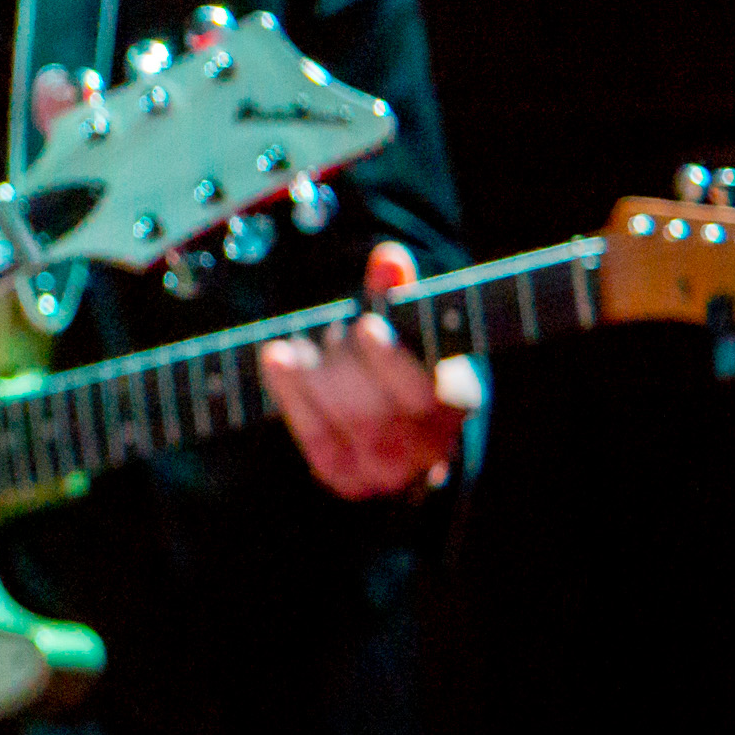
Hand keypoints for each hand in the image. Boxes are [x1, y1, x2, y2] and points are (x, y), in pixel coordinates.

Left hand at [259, 241, 480, 498]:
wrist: (397, 428)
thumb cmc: (403, 361)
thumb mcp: (412, 329)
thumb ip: (400, 296)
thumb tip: (389, 258)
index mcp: (457, 403)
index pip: (427, 391)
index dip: (393, 360)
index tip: (366, 324)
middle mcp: (430, 446)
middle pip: (378, 409)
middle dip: (347, 361)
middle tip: (338, 329)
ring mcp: (387, 470)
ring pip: (348, 422)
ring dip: (319, 375)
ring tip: (304, 342)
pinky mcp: (345, 476)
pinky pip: (314, 436)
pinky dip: (292, 394)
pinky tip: (276, 357)